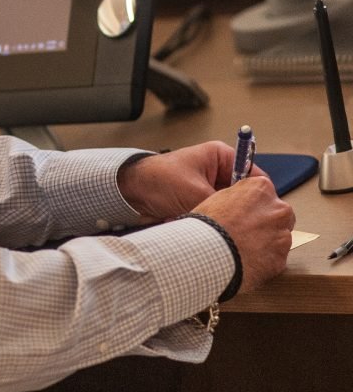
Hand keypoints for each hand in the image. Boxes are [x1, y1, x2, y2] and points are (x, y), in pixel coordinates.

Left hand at [117, 141, 268, 221]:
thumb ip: (222, 204)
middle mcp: (219, 173)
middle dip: (241, 213)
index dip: (260, 198)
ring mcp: (210, 190)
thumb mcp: (194, 191)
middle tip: (244, 229)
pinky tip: (210, 233)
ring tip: (223, 231)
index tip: (263, 216)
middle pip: (244, 197)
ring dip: (225, 221)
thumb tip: (243, 221)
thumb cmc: (156, 180)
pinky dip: (214, 226)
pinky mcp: (200, 205)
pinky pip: (216, 218)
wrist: (127, 193)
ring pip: (231, 210)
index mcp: (221, 158)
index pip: (255, 178)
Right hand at [191, 177, 293, 291]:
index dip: (253, 203)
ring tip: (241, 247)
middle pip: (277, 214)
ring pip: (278, 237)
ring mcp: (282, 234)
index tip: (243, 211)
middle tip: (243, 230)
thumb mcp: (219, 197)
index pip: (264, 192)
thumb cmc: (208, 224)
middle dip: (265, 222)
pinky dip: (263, 259)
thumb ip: (239, 197)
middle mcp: (278, 209)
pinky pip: (274, 258)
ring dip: (265, 241)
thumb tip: (242, 203)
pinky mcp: (281, 258)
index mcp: (261, 189)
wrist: (208, 253)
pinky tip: (245, 259)